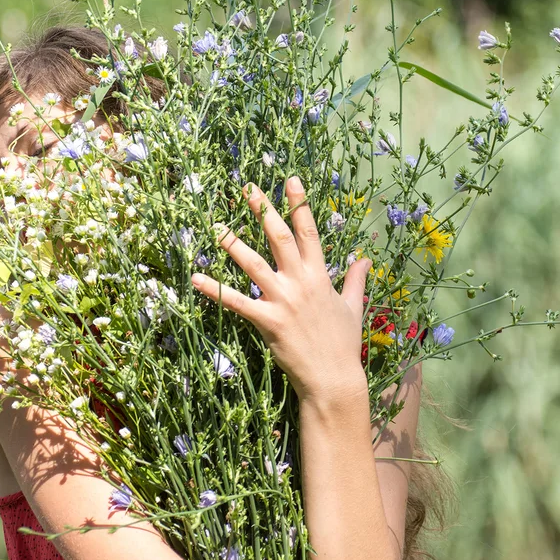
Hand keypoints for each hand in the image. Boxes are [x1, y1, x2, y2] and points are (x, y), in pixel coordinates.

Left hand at [190, 175, 371, 403]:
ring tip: (216, 226)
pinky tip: (195, 279)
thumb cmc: (342, 344)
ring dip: (234, 244)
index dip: (300, 205)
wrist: (333, 378)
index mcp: (319, 276)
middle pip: (280, 239)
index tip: (291, 181)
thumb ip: (354, 280)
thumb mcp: (352, 307)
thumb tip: (364, 259)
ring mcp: (283, 301)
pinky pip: (236, 302)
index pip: (310, 232)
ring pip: (254, 265)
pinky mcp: (267, 321)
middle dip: (264, 212)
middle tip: (248, 189)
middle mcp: (300, 282)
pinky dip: (214, 290)